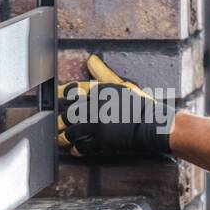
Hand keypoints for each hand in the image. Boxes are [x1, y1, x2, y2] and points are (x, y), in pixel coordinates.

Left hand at [57, 55, 172, 155]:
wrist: (152, 124)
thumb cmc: (139, 104)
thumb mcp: (121, 85)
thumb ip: (103, 73)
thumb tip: (91, 59)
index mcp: (98, 91)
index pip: (72, 92)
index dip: (62, 96)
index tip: (57, 99)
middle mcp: (94, 106)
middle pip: (68, 114)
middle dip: (61, 120)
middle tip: (56, 124)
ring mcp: (96, 125)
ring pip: (71, 132)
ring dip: (64, 137)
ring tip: (61, 139)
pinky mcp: (100, 141)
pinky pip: (82, 147)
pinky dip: (76, 149)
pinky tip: (74, 149)